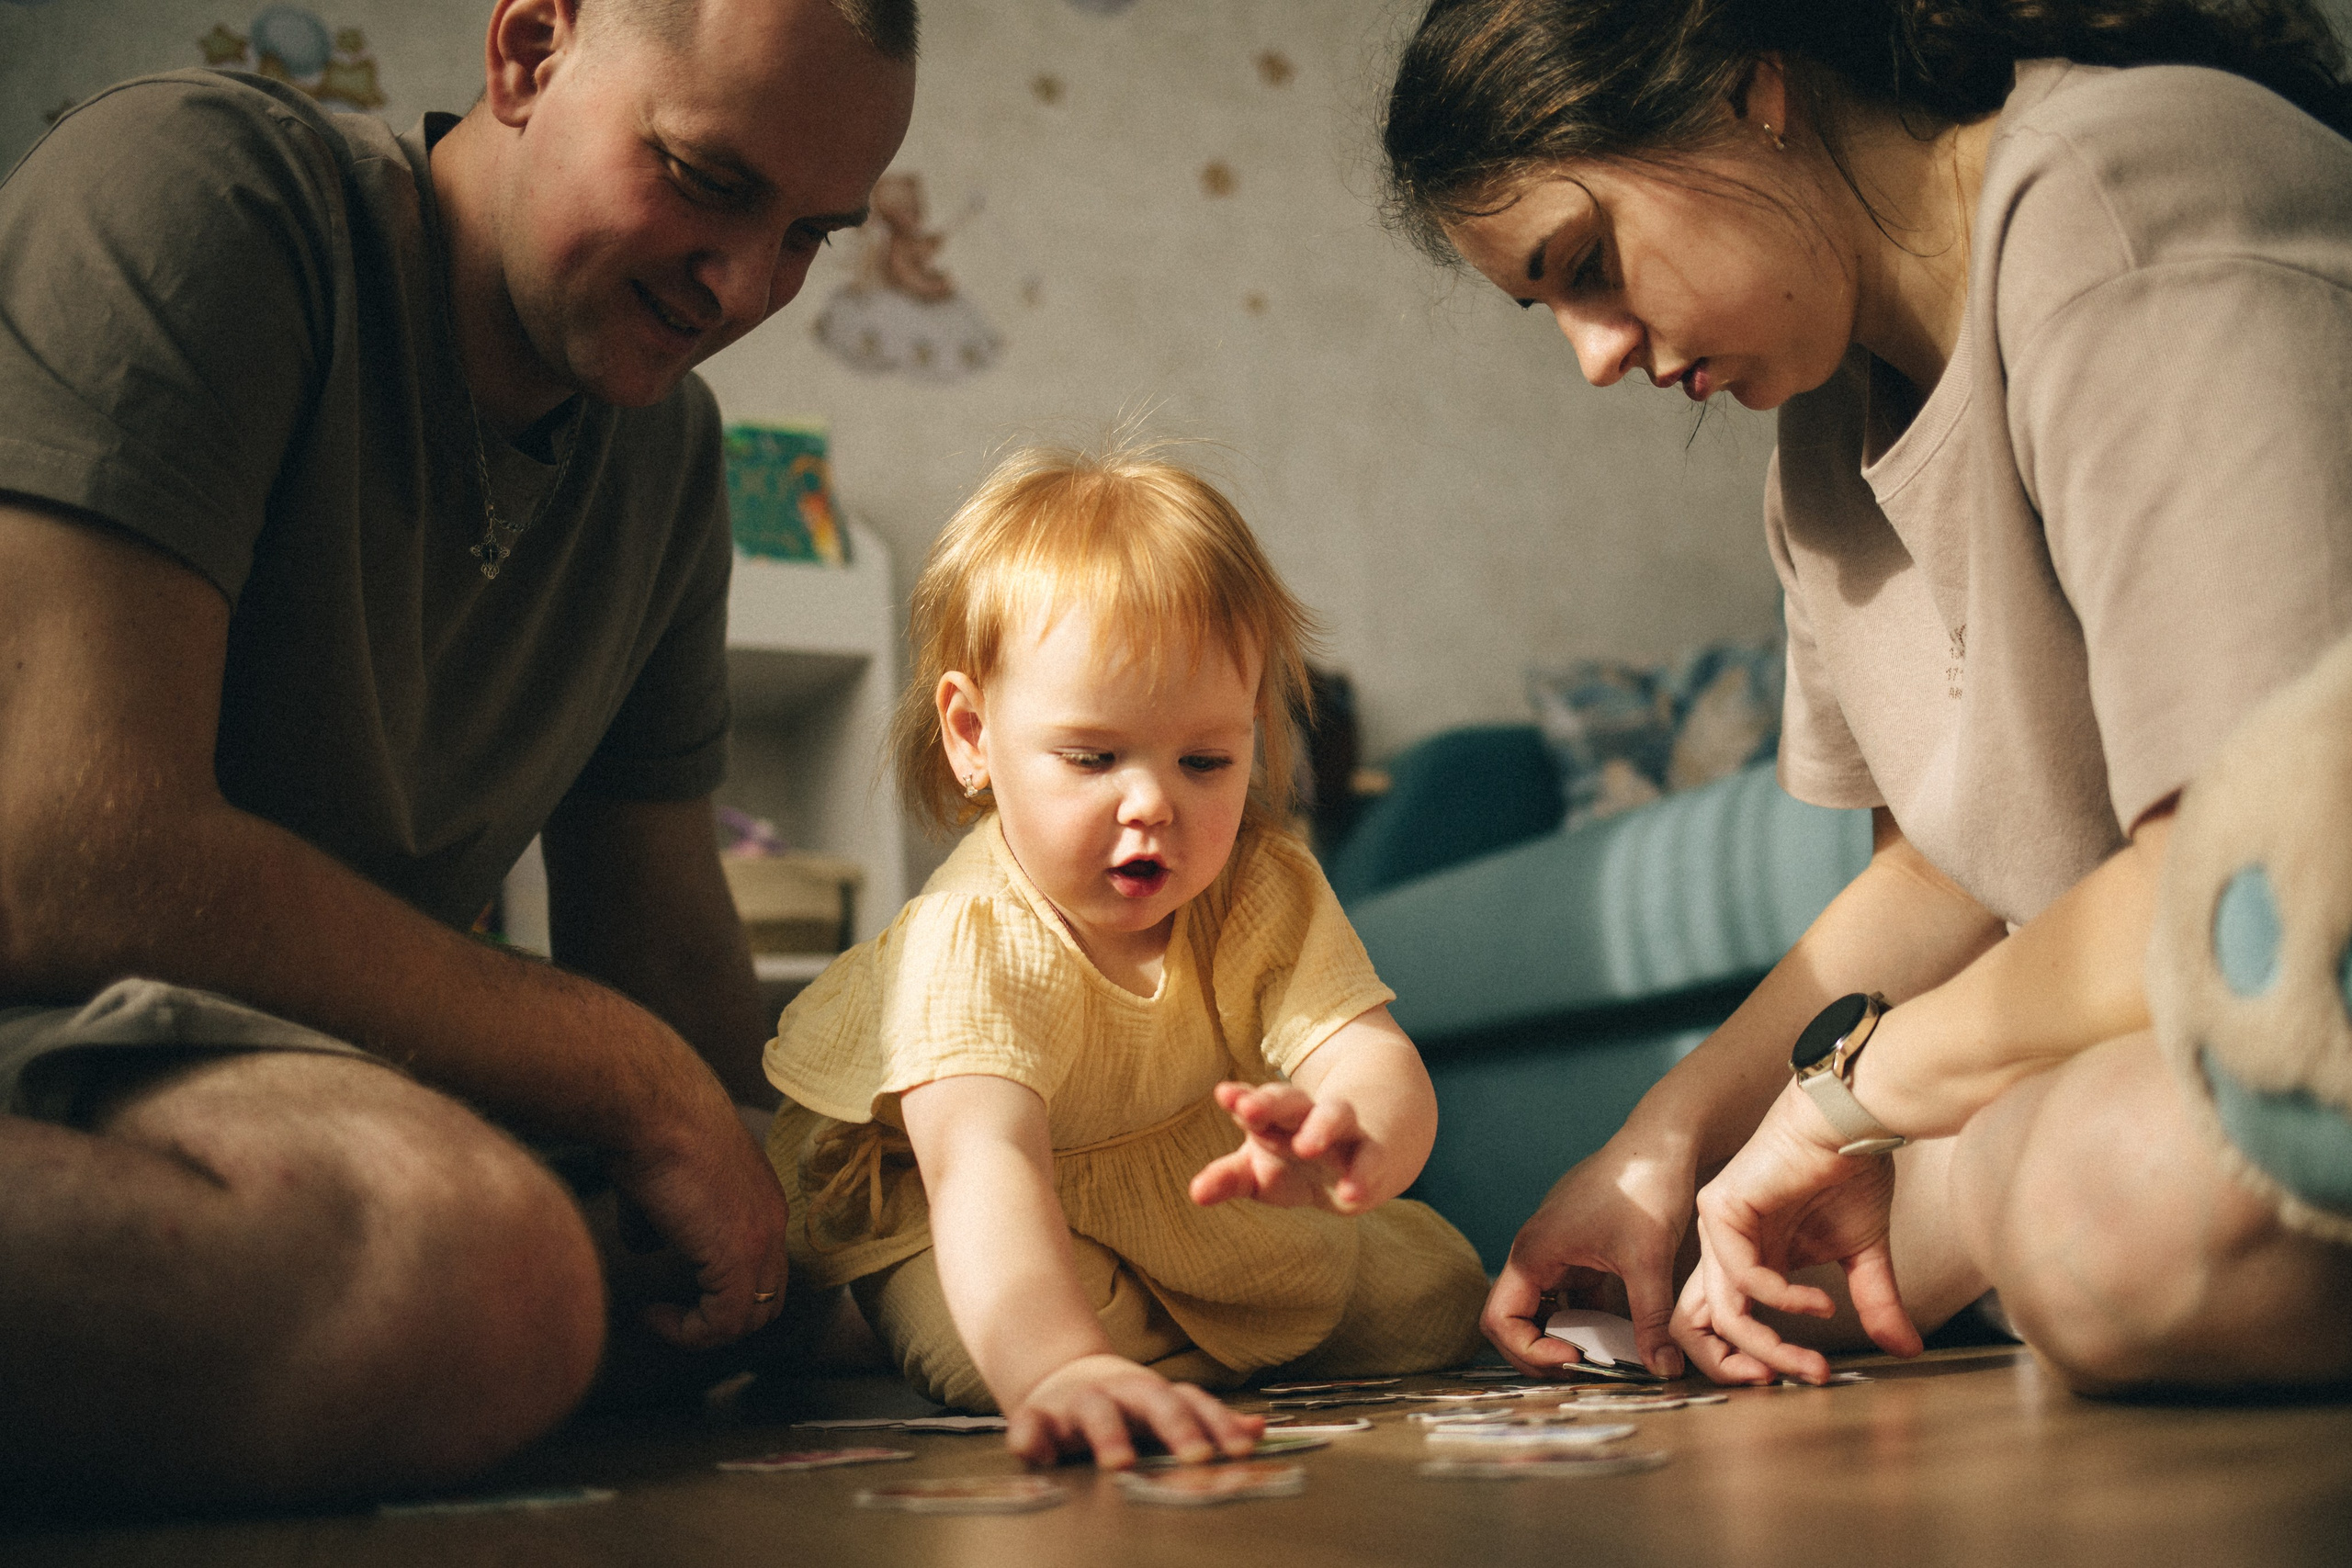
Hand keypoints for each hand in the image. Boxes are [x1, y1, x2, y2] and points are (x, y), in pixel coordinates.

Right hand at [606, 1084, 791, 1348]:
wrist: (656, 1109)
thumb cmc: (652, 1132)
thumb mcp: (660, 1185)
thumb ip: (658, 1221)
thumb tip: (642, 1244)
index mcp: (762, 1201)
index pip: (763, 1269)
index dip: (725, 1292)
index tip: (677, 1293)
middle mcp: (773, 1222)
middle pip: (766, 1300)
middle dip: (721, 1319)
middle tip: (676, 1317)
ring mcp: (762, 1241)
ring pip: (749, 1318)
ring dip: (702, 1330)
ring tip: (660, 1318)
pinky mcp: (738, 1257)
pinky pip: (724, 1324)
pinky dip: (688, 1332)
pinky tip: (652, 1314)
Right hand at [1006, 1354, 1263, 1469]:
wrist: (1060, 1378)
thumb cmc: (1123, 1406)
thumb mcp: (1164, 1408)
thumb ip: (1207, 1421)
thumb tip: (1258, 1428)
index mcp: (1153, 1395)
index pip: (1193, 1403)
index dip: (1218, 1424)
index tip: (1242, 1449)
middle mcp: (1120, 1393)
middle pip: (1153, 1400)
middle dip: (1177, 1426)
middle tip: (1197, 1456)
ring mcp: (1078, 1402)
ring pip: (1095, 1411)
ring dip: (1109, 1434)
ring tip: (1121, 1462)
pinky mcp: (1037, 1416)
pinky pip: (1029, 1424)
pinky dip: (1031, 1436)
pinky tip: (1037, 1454)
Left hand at [1188, 1081, 1386, 1213]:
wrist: (1379, 1140)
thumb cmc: (1306, 1158)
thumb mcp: (1266, 1169)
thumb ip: (1230, 1178)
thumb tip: (1194, 1194)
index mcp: (1277, 1117)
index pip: (1256, 1105)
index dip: (1241, 1100)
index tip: (1225, 1095)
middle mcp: (1309, 1115)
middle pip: (1289, 1102)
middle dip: (1268, 1104)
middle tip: (1247, 1109)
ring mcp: (1346, 1130)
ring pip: (1333, 1117)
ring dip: (1320, 1129)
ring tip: (1306, 1147)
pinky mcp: (1377, 1153)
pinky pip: (1371, 1160)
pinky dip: (1362, 1175)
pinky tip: (1351, 1194)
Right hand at [1479, 1133, 1695, 1379]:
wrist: (1662, 1141)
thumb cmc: (1645, 1187)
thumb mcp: (1648, 1260)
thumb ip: (1650, 1321)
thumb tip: (1663, 1371)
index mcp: (1533, 1253)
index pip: (1499, 1320)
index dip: (1529, 1352)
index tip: (1575, 1360)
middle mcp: (1534, 1253)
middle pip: (1513, 1320)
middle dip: (1540, 1352)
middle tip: (1584, 1370)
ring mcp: (1555, 1250)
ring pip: (1541, 1310)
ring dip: (1562, 1337)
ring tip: (1602, 1356)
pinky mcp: (1577, 1249)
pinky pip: (1567, 1295)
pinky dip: (1585, 1318)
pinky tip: (1619, 1329)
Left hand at [1672, 1081, 1922, 1383]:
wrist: (1850, 1122)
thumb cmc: (1850, 1175)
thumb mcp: (1864, 1254)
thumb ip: (1874, 1302)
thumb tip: (1906, 1350)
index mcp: (1753, 1263)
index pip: (1726, 1325)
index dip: (1751, 1362)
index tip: (1807, 1380)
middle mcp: (1727, 1252)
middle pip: (1698, 1328)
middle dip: (1733, 1369)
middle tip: (1778, 1387)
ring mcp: (1718, 1231)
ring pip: (1719, 1312)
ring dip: (1767, 1346)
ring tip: (1811, 1364)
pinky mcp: (1719, 1209)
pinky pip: (1740, 1273)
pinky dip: (1782, 1299)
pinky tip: (1819, 1302)